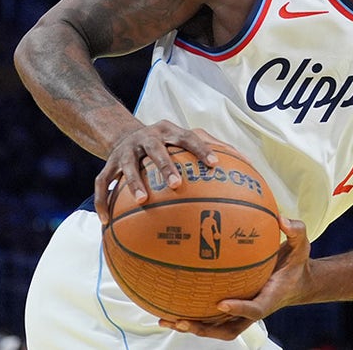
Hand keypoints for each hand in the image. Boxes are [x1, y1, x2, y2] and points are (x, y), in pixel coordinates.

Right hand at [93, 121, 222, 222]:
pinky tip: (107, 221)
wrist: (125, 134)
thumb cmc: (167, 143)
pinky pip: (102, 183)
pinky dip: (102, 201)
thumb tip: (250, 164)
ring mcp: (125, 151)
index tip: (214, 164)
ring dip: (135, 183)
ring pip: (128, 166)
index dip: (201, 148)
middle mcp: (146, 138)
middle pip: (156, 150)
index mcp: (168, 132)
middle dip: (166, 166)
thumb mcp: (185, 139)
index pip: (188, 137)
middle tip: (178, 184)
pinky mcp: (108, 164)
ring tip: (143, 201)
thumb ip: (214, 148)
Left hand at [158, 217, 309, 340]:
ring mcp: (241, 312)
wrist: (296, 283)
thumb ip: (296, 232)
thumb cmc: (295, 264)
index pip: (255, 309)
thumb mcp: (301, 246)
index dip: (239, 308)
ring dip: (192, 327)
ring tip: (168, 320)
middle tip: (184, 320)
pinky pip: (211, 317)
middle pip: (227, 329)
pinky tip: (171, 306)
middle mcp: (253, 309)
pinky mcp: (233, 310)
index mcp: (270, 297)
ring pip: (215, 328)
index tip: (222, 302)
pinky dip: (192, 315)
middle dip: (204, 328)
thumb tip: (281, 218)